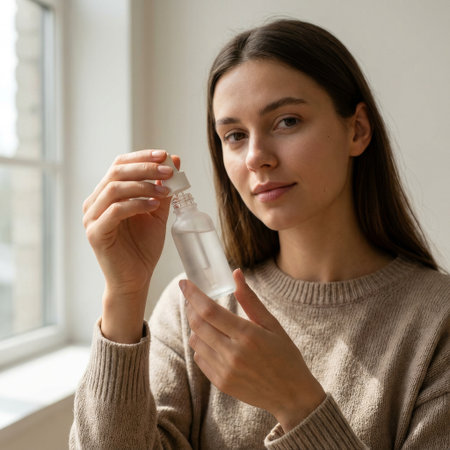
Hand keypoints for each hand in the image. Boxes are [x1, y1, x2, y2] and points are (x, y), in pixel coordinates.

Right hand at [82, 149, 179, 341]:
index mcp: (106, 194)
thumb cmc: (143, 246)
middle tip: (168, 171)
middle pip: (117, 172)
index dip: (142, 157)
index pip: (120, 164)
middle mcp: (94, 202)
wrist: (135, 278)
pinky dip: (137, 204)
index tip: (165, 155)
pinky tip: (154, 205)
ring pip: (115, 189)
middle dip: (145, 168)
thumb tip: (174, 160)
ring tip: (165, 191)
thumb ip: (163, 188)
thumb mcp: (157, 212)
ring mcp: (91, 217)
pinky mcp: (95, 233)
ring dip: (143, 186)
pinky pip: (115, 211)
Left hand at [182, 269, 325, 431]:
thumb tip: (236, 273)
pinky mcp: (221, 383)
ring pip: (195, 341)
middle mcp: (233, 353)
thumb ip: (250, 300)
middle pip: (197, 324)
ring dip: (195, 326)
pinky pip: (199, 358)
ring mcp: (225, 371)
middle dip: (191, 307)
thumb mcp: (272, 324)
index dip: (193, 295)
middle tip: (193, 299)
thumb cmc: (286, 356)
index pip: (209, 310)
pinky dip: (201, 345)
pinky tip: (212, 340)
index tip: (184, 282)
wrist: (292, 396)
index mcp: (247, 335)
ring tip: (206, 320)